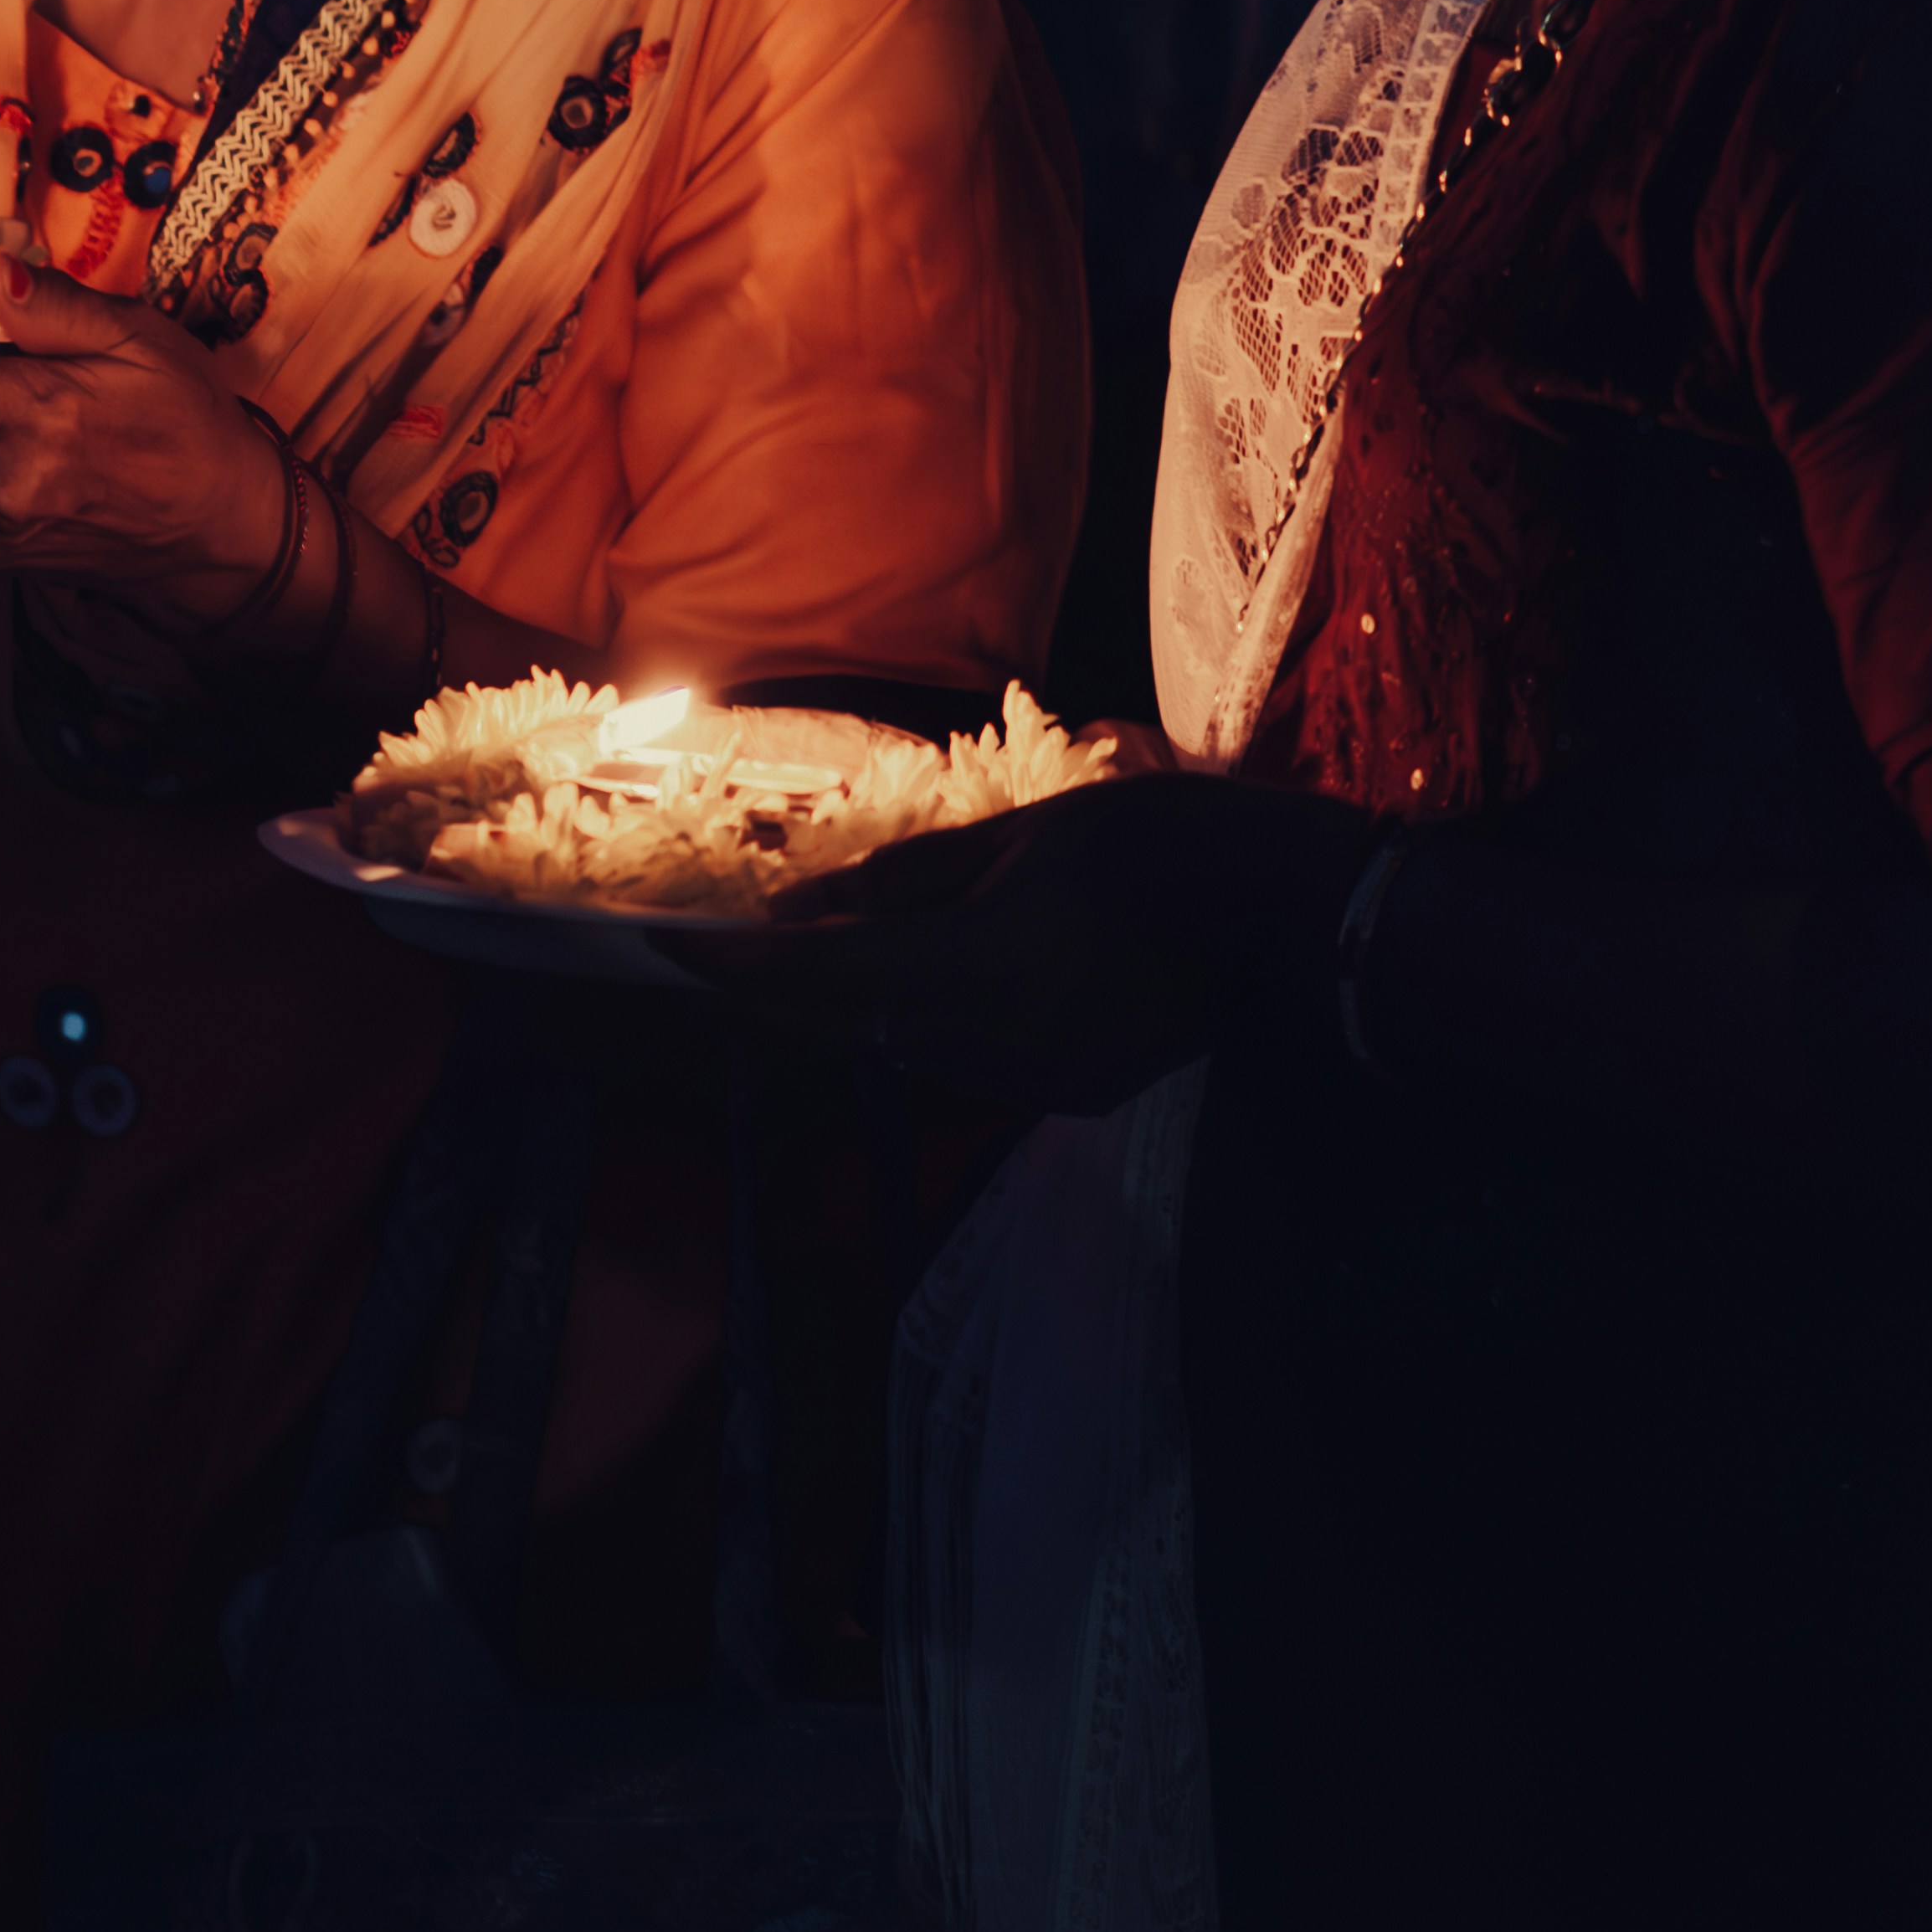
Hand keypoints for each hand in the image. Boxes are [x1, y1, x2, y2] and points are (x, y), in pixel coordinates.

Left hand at [678, 773, 1379, 1114]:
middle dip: (762, 1001)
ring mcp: (1031, 1084)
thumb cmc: (1141, 845)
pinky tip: (892, 981)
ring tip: (773, 962)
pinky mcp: (1066, 1093)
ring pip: (898, 1050)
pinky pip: (958, 1058)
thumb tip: (794, 912)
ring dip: (835, 1012)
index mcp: (971, 980)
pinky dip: (912, 1022)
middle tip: (692, 961)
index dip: (731, 972)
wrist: (1271, 911)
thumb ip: (895, 886)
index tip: (660, 951)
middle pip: (843, 1034)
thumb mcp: (1006, 839)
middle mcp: (990, 1052)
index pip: (817, 987)